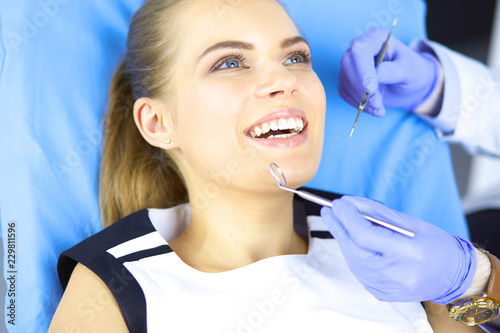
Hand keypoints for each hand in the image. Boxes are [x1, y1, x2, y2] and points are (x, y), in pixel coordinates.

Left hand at [320, 195, 475, 302]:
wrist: (453, 275)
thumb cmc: (435, 245)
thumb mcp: (410, 222)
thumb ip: (376, 212)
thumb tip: (350, 203)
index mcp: (409, 254)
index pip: (365, 236)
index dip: (348, 218)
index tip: (339, 203)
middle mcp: (397, 275)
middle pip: (354, 249)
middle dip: (339, 227)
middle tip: (329, 210)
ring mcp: (388, 288)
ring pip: (353, 260)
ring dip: (342, 239)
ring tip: (336, 221)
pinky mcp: (381, 293)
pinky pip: (358, 270)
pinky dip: (351, 253)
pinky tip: (349, 240)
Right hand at [339, 27, 440, 115]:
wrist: (407, 85)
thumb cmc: (411, 72)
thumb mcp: (409, 70)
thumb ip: (395, 70)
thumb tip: (378, 73)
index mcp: (375, 38)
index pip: (360, 50)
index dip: (363, 70)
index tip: (371, 89)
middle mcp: (359, 48)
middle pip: (347, 64)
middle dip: (360, 87)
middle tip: (378, 104)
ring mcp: (351, 64)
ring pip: (345, 80)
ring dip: (360, 99)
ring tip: (379, 109)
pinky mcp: (347, 79)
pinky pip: (344, 92)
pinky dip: (357, 103)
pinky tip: (372, 108)